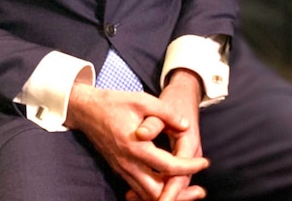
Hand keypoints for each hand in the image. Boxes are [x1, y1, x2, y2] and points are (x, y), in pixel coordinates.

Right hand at [65, 81, 208, 200]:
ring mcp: (122, 168)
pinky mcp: (119, 169)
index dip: (190, 167)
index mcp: (136, 146)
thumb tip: (185, 125)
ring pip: (146, 195)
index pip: (169, 166)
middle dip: (179, 194)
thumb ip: (165, 113)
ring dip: (167, 195)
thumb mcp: (142, 100)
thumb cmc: (114, 103)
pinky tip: (166, 184)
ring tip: (188, 190)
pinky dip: (154, 192)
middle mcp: (128, 163)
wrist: (86, 110)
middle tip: (199, 189)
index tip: (205, 162)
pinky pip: (138, 189)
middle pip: (157, 192)